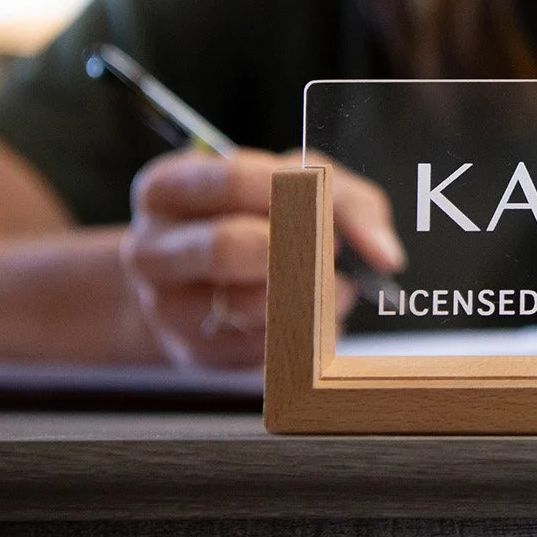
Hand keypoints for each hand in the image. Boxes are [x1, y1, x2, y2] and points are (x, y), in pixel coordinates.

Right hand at [120, 150, 404, 367]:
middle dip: (297, 248)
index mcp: (167, 188)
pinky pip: (264, 349)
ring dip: (310, 296)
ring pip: (250, 305)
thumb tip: (384, 253)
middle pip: (229, 247)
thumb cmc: (256, 217)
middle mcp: (152, 250)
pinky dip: (303, 332)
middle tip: (329, 250)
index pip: (231, 179)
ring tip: (326, 284)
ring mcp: (167, 309)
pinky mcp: (197, 356)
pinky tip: (307, 314)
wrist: (204, 281)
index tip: (322, 204)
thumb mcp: (300, 183)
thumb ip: (347, 200)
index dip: (291, 191)